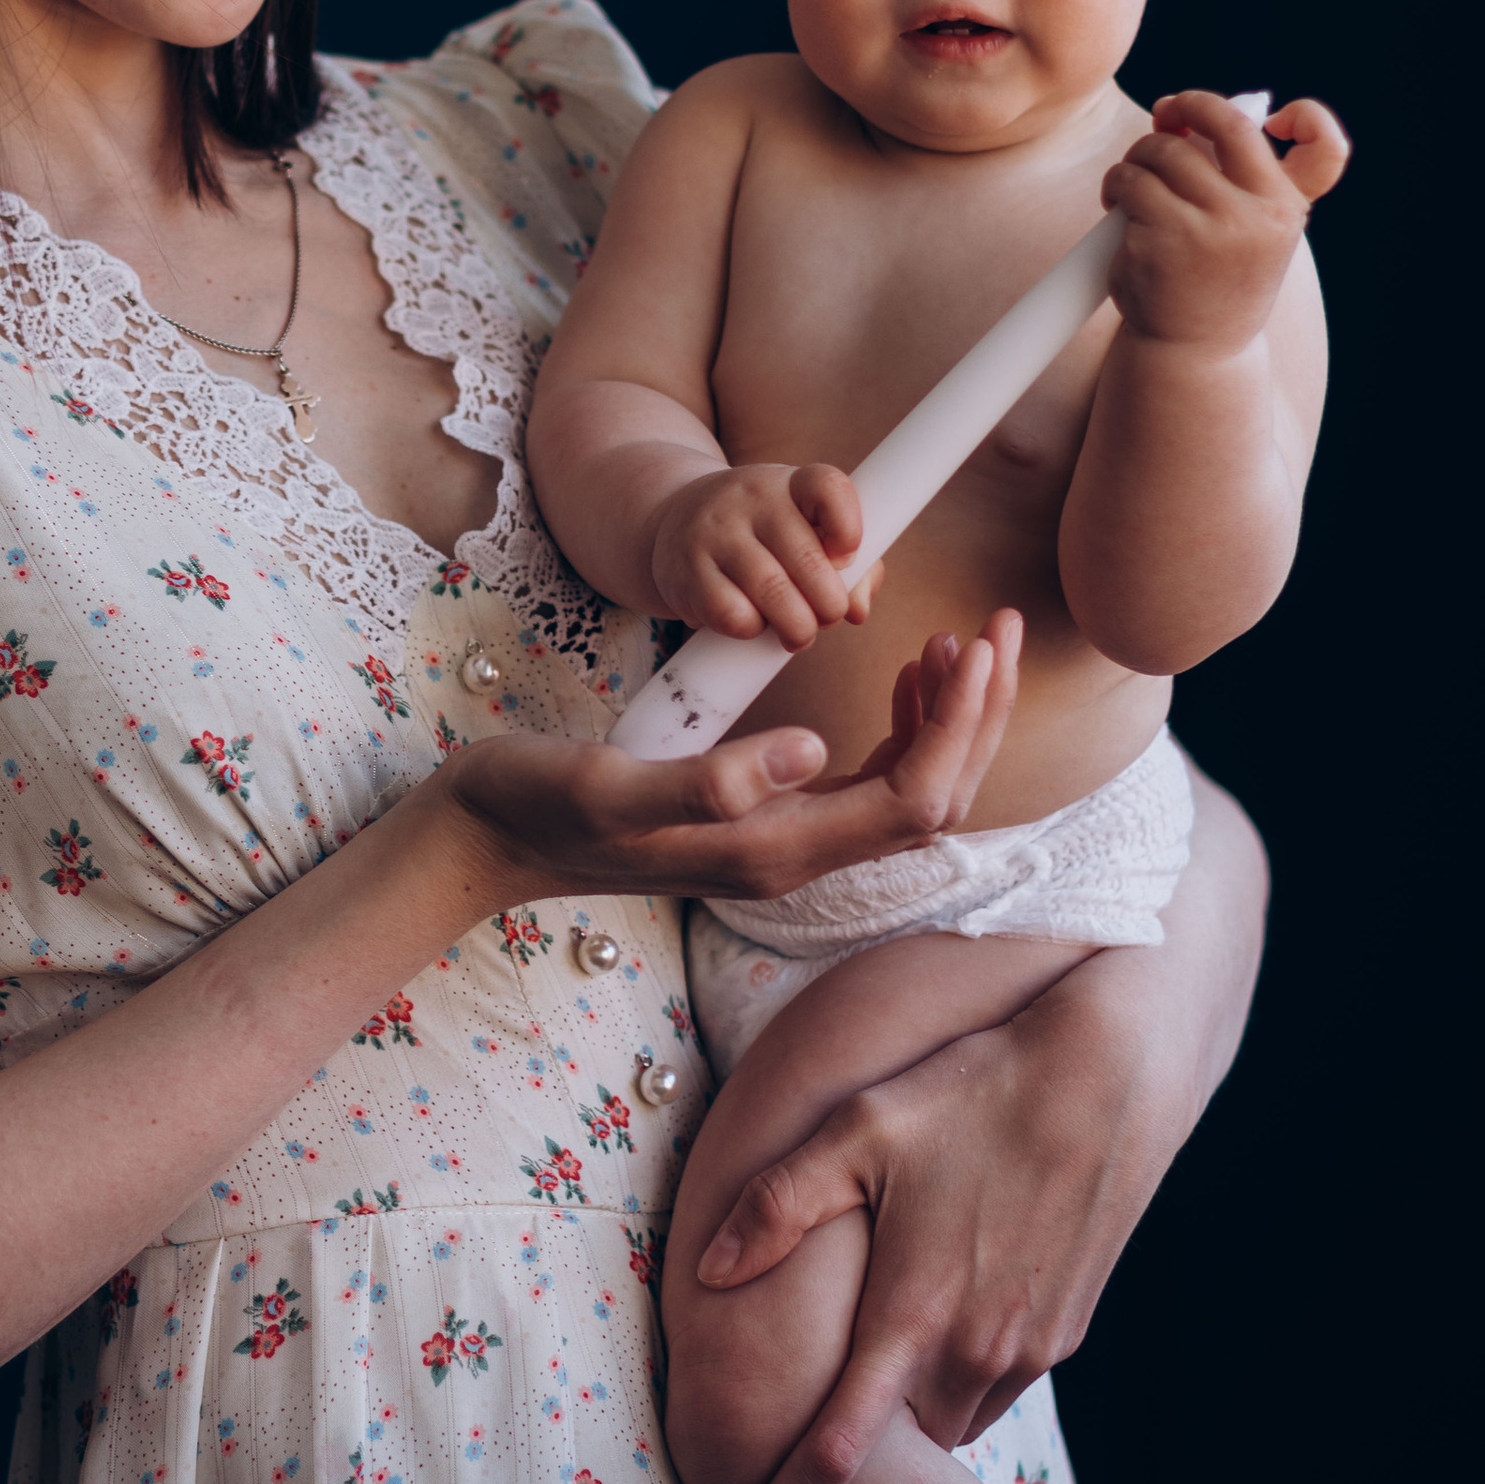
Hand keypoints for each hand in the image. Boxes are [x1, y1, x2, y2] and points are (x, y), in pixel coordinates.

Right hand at [441, 615, 1019, 915]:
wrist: (484, 840)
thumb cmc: (538, 804)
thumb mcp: (611, 783)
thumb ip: (713, 780)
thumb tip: (818, 750)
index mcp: (772, 849)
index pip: (914, 800)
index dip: (961, 725)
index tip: (973, 642)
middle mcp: (793, 856)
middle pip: (935, 802)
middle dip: (981, 717)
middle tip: (1000, 627)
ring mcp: (783, 842)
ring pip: (912, 792)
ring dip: (953, 720)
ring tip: (964, 640)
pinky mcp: (768, 819)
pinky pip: (872, 782)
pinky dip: (907, 725)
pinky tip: (901, 673)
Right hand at [644, 459, 879, 647]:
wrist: (674, 520)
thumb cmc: (761, 534)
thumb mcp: (805, 528)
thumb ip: (851, 566)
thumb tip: (858, 609)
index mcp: (788, 483)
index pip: (829, 488)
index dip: (849, 529)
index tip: (845, 557)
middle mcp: (750, 499)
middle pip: (809, 560)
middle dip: (830, 605)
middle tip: (827, 616)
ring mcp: (714, 533)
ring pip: (773, 593)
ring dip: (798, 627)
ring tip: (798, 632)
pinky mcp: (686, 572)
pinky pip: (733, 615)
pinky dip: (751, 630)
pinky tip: (751, 621)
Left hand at [697, 760, 1268, 1483]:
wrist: (1112, 1075)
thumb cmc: (973, 1090)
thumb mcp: (856, 1129)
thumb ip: (775, 1208)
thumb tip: (706, 1271)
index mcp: (914, 1317)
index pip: (838, 1453)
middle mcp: (977, 1352)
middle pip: (898, 1445)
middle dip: (854, 1459)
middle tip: (795, 1441)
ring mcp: (1031, 1345)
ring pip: (952, 1415)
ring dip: (909, 1412)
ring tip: (868, 1383)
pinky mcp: (1068, 1326)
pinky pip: (998, 1379)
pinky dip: (959, 1374)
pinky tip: (940, 1318)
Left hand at [1102, 88, 1349, 351]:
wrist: (1192, 349)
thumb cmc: (1219, 276)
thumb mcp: (1253, 229)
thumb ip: (1237, 172)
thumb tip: (1178, 111)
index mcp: (1287, 209)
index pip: (1326, 148)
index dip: (1310, 117)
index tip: (1272, 118)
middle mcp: (1256, 216)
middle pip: (1219, 123)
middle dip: (1183, 111)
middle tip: (1163, 123)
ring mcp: (1207, 228)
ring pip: (1161, 151)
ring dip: (1138, 158)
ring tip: (1133, 184)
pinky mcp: (1158, 239)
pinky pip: (1128, 183)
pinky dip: (1117, 187)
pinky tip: (1119, 210)